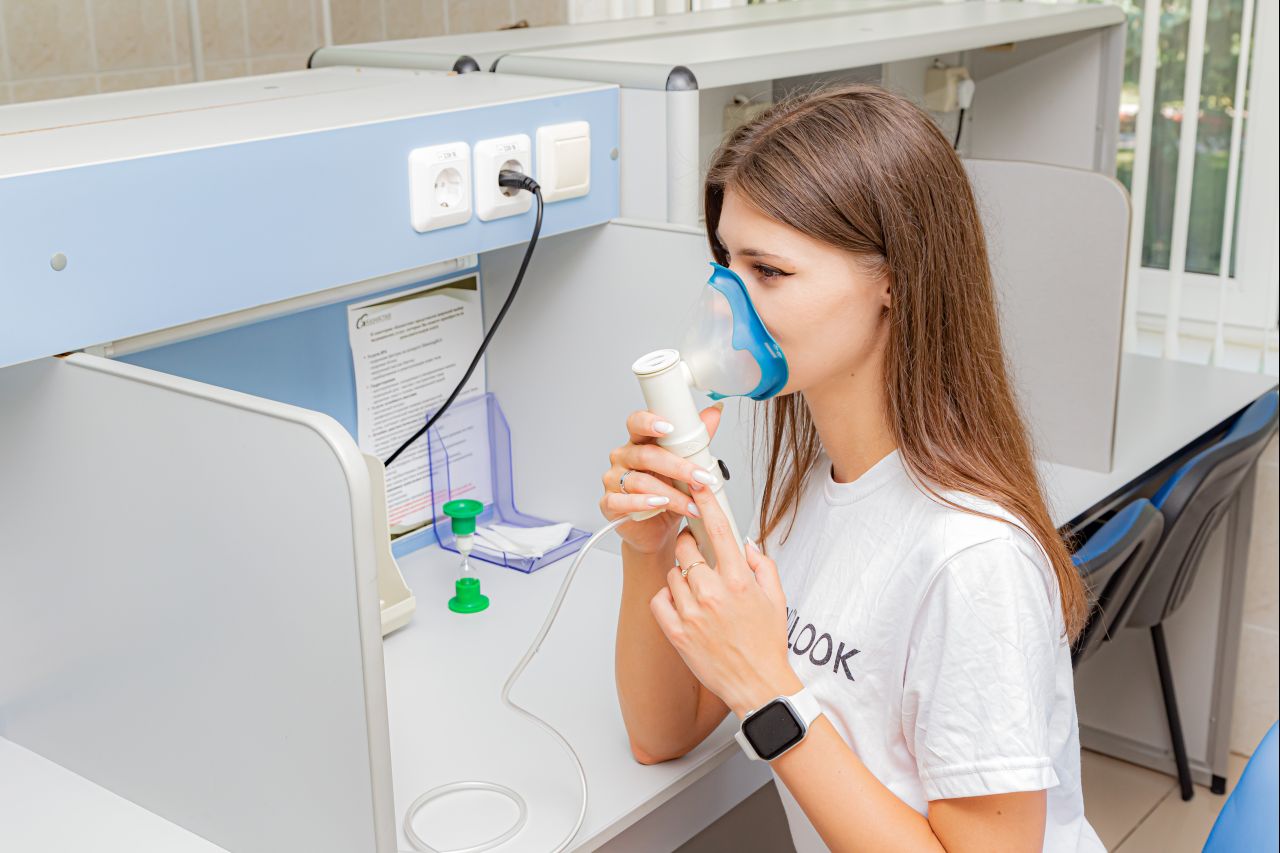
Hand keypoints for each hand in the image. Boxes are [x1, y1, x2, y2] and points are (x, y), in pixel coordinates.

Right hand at [599, 404, 723, 555]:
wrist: (656, 530)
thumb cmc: (668, 493)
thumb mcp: (685, 466)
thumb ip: (696, 440)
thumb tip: (714, 413)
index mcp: (638, 442)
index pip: (636, 424)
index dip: (649, 422)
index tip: (669, 427)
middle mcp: (623, 457)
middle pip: (646, 455)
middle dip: (678, 467)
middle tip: (701, 478)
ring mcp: (613, 480)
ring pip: (640, 482)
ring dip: (671, 494)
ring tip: (692, 504)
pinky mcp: (609, 504)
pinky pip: (622, 502)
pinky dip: (643, 503)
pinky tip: (660, 505)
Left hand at [648, 484, 800, 717]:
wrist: (758, 685)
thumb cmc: (767, 644)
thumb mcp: (776, 599)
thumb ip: (761, 565)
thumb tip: (744, 543)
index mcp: (739, 581)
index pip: (720, 530)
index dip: (706, 502)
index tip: (697, 484)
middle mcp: (713, 593)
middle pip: (686, 548)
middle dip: (690, 546)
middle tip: (698, 555)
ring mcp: (692, 613)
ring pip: (673, 573)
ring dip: (682, 575)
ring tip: (698, 591)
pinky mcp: (676, 632)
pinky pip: (660, 599)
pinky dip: (668, 598)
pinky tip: (683, 605)